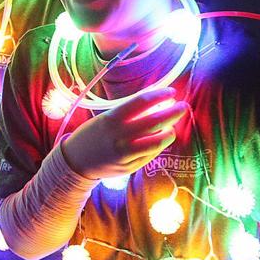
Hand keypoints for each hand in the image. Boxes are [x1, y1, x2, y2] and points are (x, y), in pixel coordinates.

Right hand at [60, 87, 187, 179]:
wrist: (76, 162)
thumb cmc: (93, 135)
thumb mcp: (106, 118)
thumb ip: (128, 113)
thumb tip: (156, 103)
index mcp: (111, 119)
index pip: (142, 102)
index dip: (160, 95)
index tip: (171, 92)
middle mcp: (120, 136)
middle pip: (155, 120)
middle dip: (173, 112)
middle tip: (183, 107)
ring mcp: (126, 153)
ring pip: (158, 141)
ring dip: (170, 132)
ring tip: (171, 127)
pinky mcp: (130, 166)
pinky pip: (151, 154)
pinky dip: (159, 145)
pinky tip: (159, 140)